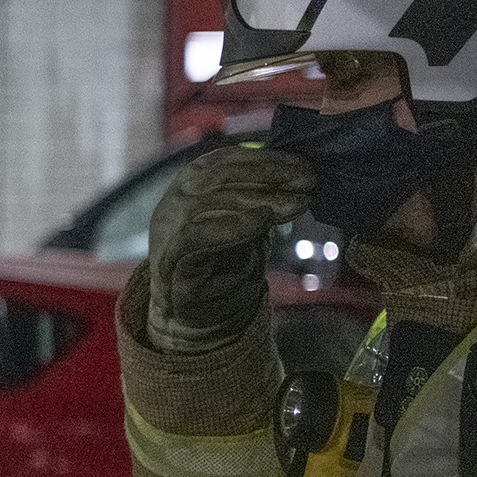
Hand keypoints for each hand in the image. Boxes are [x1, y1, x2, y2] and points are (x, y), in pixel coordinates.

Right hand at [145, 145, 315, 352]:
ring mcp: (167, 231)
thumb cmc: (224, 266)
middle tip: (308, 181)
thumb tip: (297, 173)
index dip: (264, 159)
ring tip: (297, 204)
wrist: (196, 318)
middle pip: (217, 174)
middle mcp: (173, 203)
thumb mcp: (246, 224)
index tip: (302, 165)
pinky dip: (232, 225)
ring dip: (261, 199)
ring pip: (210, 200)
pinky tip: (262, 220)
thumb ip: (258, 199)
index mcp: (188, 189)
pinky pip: (198, 235)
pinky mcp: (170, 260)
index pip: (222, 160)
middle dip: (267, 174)